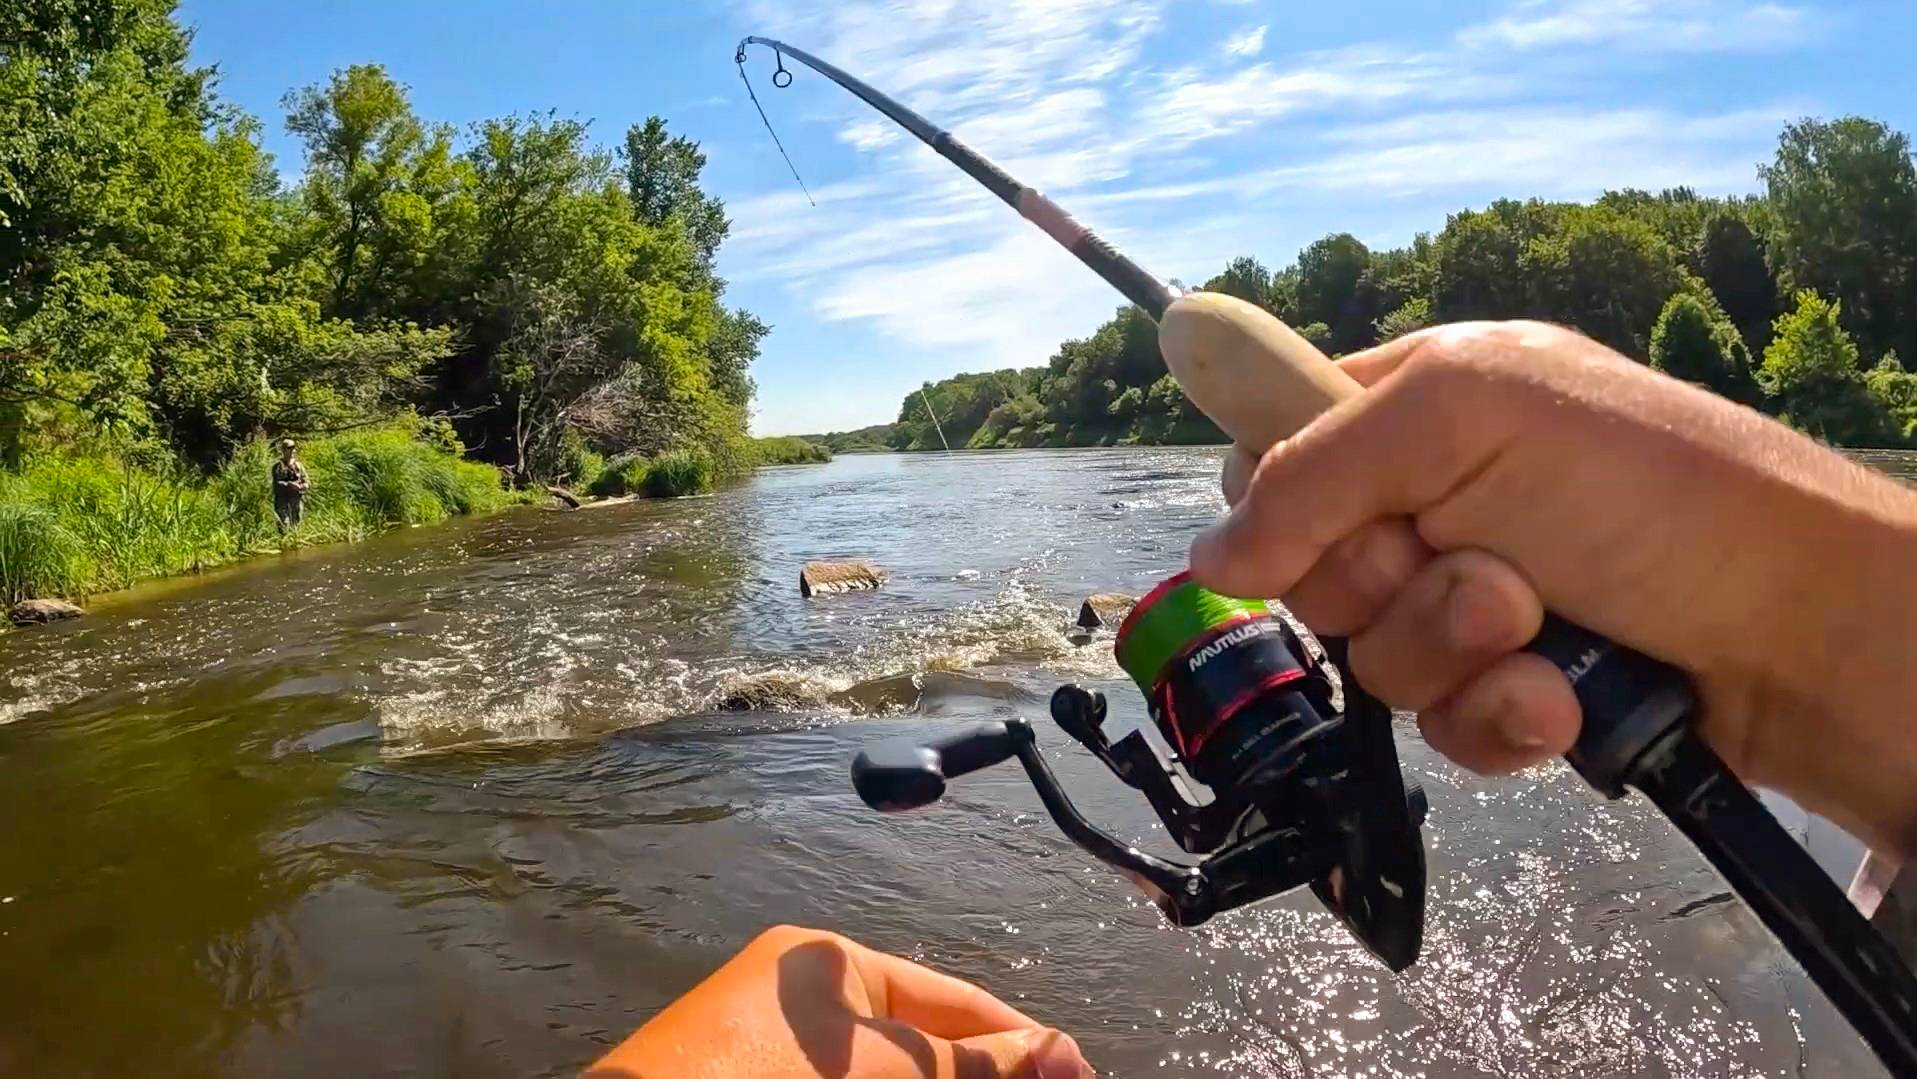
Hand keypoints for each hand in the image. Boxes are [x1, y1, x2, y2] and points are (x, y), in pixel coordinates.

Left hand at [586, 925, 1091, 1078]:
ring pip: (895, 1072)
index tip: (1077, 1069)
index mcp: (832, 966)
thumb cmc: (765, 1077)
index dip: (1019, 1038)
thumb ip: (970, 1063)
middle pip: (928, 1044)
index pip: (950, 1000)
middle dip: (990, 1072)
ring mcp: (785, 1056)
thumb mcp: (886, 1067)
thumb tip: (1056, 1051)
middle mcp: (809, 1005)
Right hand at [1189, 320, 1916, 857]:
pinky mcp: (1513, 686)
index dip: (1281, 496)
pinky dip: (1497, 717)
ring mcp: (1475, 595)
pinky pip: (1438, 726)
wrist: (1805, 626)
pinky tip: (1560, 697)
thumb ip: (1312, 475)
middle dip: (1388, 584)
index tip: (1337, 515)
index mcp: (1424, 398)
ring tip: (1544, 628)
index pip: (1279, 444)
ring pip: (1373, 657)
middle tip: (1482, 565)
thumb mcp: (1468, 422)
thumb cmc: (1652, 492)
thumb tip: (1208, 563)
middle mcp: (1440, 494)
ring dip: (1452, 653)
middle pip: (1311, 568)